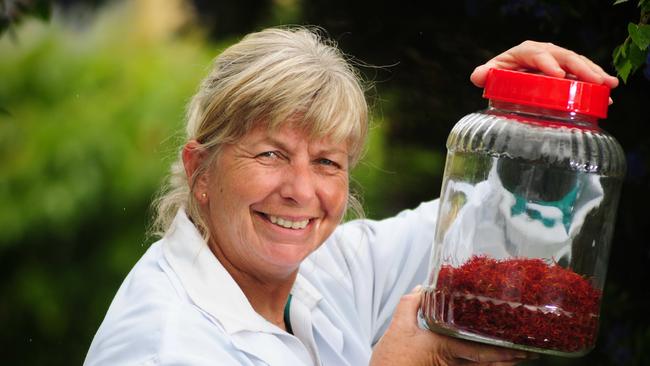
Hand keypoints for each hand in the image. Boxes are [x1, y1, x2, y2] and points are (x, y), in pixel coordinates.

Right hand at [370, 287, 535, 365]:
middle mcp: (452, 365)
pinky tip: (487, 364)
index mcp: (444, 348)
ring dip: (497, 365)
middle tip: (527, 354)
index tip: (522, 349)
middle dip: (508, 360)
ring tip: (513, 359)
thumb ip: (411, 305)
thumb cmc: (392, 360)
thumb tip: (423, 288)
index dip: (504, 352)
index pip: (481, 352)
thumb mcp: (398, 328)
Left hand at [470, 40, 618, 90]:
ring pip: (578, 63)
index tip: (558, 76)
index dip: (548, 63)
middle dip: (581, 68)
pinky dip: (595, 80)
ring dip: (594, 73)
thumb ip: (484, 74)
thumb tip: (478, 76)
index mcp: (525, 51)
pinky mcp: (566, 70)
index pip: (538, 54)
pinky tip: (608, 90)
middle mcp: (544, 52)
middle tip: (595, 81)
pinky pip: (582, 72)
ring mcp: (557, 60)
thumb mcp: (491, 74)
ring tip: (608, 85)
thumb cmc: (500, 75)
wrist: (508, 78)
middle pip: (564, 57)